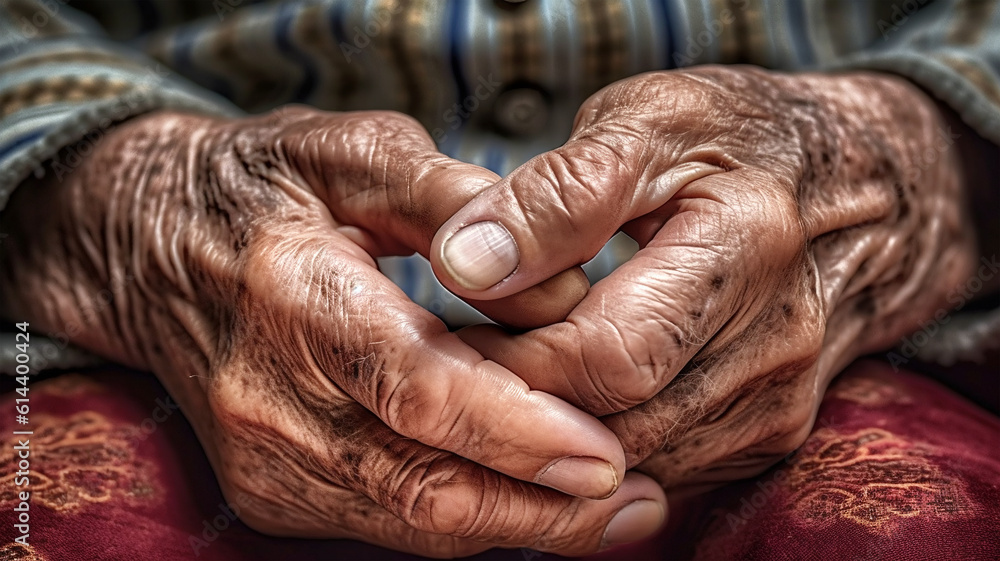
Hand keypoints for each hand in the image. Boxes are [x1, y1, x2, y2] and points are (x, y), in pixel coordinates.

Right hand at [0, 108, 667, 555]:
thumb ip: (454, 202)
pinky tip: (530, 497)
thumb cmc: (267, 186)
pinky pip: (385, 522)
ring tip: (612, 512)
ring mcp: (262, 456)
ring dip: (517, 526)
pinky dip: (466, 518)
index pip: (414, 386)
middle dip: (541, 509)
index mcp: (294, 295)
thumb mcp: (356, 152)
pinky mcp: (268, 487)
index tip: (606, 455)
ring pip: (408, 522)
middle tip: (640, 501)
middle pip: (420, 484)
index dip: (515, 432)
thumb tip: (559, 280)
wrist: (148, 244)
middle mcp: (268, 396)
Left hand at [433, 67, 976, 488]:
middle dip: (519, 403)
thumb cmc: (737, 141)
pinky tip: (566, 395)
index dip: (512, 359)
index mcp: (744, 248)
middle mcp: (775, 345)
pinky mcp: (770, 434)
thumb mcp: (647, 123)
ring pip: (632, 463)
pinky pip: (662, 470)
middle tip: (460, 357)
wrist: (860, 188)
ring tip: (504, 371)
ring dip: (554, 431)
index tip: (454, 330)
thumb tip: (465, 262)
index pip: (606, 357)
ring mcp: (778, 402)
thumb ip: (556, 194)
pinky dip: (601, 443)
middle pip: (615, 426)